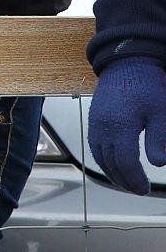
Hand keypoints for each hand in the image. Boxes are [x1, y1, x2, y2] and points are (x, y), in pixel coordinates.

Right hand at [88, 56, 165, 193]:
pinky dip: (101, 159)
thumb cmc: (146, 86)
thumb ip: (159, 139)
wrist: (126, 62)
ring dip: (111, 172)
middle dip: (124, 180)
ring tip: (125, 181)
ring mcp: (95, 122)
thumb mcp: (160, 113)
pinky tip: (111, 163)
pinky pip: (93, 145)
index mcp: (119, 126)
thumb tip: (158, 164)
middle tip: (138, 189)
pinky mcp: (93, 117)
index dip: (135, 180)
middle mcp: (103, 126)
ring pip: (98, 156)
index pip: (125, 163)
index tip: (145, 189)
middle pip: (109, 163)